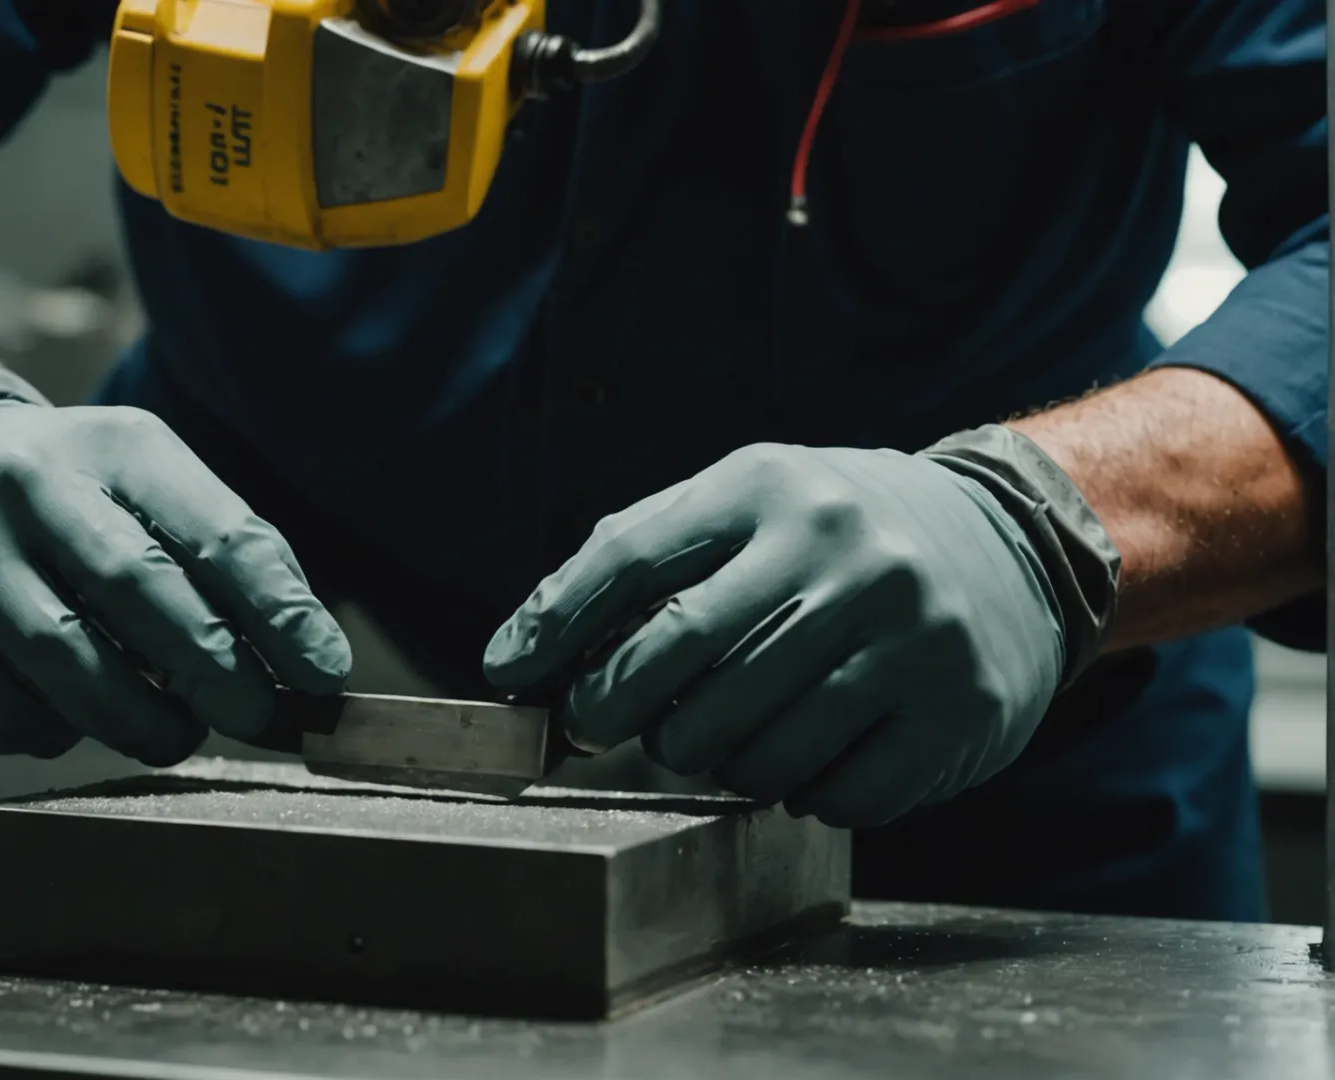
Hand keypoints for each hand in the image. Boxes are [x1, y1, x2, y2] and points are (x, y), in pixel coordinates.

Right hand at [0, 359, 349, 763]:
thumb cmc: (78, 504)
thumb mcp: (154, 492)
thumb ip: (231, 567)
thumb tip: (312, 669)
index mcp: (112, 447)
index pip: (212, 529)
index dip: (277, 609)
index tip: (325, 673)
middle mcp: (23, 486)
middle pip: (134, 590)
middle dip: (211, 669)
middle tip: (255, 717)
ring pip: (64, 668)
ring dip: (139, 721)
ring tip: (174, 732)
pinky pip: (3, 714)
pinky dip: (56, 733)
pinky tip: (69, 711)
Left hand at [483, 443, 1068, 827]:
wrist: (1010, 546)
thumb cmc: (833, 537)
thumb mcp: (748, 507)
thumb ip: (640, 560)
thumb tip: (518, 658)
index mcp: (773, 489)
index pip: (631, 558)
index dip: (553, 626)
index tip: (511, 678)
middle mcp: (844, 552)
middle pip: (680, 664)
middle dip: (618, 711)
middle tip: (604, 727)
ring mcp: (908, 634)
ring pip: (749, 746)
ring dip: (711, 760)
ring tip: (721, 735)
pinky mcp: (955, 711)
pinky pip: (831, 795)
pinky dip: (798, 791)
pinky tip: (807, 752)